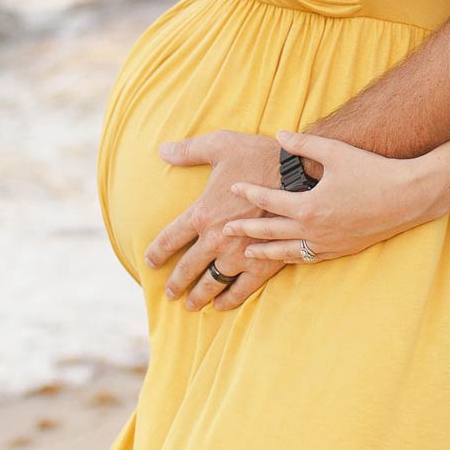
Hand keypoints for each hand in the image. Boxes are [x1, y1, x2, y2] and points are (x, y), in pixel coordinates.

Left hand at [143, 130, 285, 311]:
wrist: (300, 174)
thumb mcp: (220, 145)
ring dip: (200, 296)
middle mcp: (216, 239)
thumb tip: (163, 150)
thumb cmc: (258, 156)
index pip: (170, 239)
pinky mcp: (263, 262)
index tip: (150, 262)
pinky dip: (230, 299)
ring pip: (212, 283)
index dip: (157, 252)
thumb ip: (189, 150)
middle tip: (170, 293)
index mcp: (203, 214)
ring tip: (193, 305)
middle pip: (188, 268)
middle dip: (176, 283)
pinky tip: (222, 304)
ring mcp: (239, 254)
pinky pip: (242, 288)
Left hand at [222, 130, 449, 265]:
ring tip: (246, 254)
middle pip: (271, 232)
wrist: (409, 197)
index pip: (269, 201)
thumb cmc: (372, 170)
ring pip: (287, 253)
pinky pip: (310, 258)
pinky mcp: (342, 250)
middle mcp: (314, 230)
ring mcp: (328, 244)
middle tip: (224, 231)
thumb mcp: (336, 152)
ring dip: (264, 252)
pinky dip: (292, 258)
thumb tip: (279, 134)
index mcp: (309, 205)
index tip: (232, 188)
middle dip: (245, 231)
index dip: (249, 193)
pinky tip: (285, 257)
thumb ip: (304, 144)